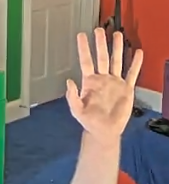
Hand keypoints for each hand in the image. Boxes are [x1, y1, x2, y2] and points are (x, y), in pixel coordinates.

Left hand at [66, 28, 142, 142]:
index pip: (86, 61)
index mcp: (90, 82)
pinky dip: (135, 64)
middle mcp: (102, 79)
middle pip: (102, 57)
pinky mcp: (126, 89)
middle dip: (101, 43)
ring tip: (118, 34)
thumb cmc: (89, 122)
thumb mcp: (77, 111)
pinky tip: (138, 53)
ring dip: (118, 48)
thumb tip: (69, 81)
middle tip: (100, 29)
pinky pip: (131, 74)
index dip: (83, 49)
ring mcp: (114, 82)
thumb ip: (72, 97)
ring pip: (117, 61)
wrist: (104, 132)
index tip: (81, 35)